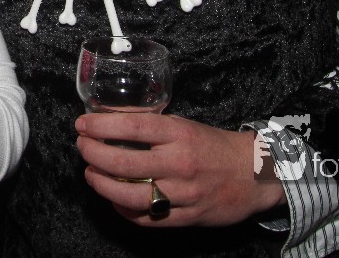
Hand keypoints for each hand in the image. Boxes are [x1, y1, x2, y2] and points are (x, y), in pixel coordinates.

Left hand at [75, 113, 283, 226]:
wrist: (256, 173)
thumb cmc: (214, 146)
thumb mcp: (184, 125)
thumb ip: (152, 126)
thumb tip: (110, 120)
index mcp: (179, 134)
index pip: (132, 126)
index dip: (101, 125)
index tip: (82, 124)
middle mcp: (180, 163)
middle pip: (124, 162)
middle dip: (93, 154)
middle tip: (82, 148)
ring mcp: (184, 193)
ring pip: (131, 195)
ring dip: (102, 185)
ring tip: (91, 174)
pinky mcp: (188, 217)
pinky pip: (147, 219)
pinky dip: (124, 209)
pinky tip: (114, 199)